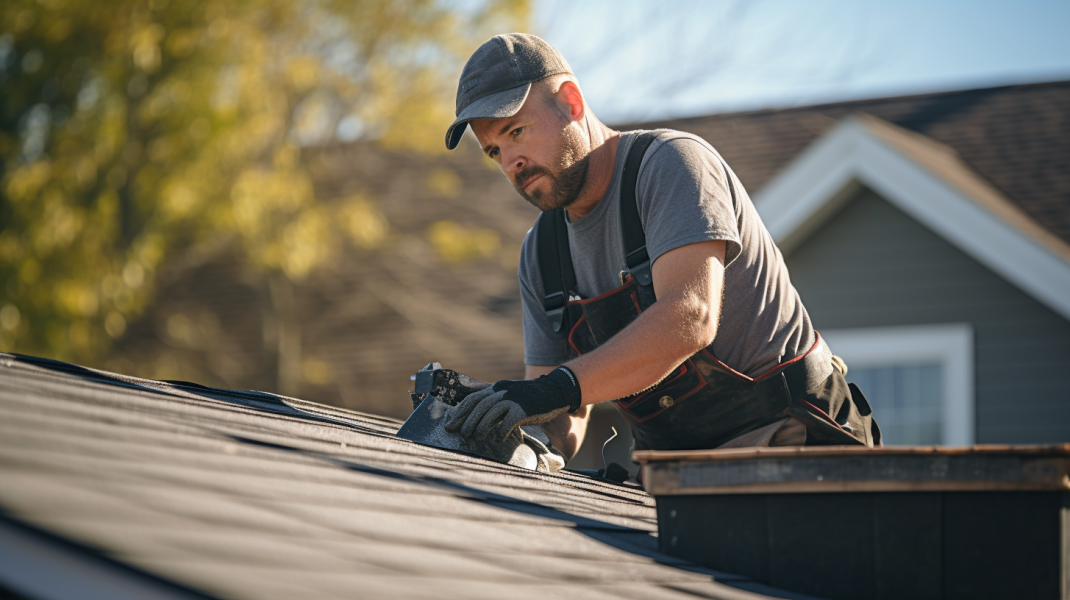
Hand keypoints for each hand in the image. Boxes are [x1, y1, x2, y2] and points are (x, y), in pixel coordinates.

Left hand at [444, 367, 581, 441]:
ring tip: (475, 437)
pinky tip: (498, 439)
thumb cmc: (531, 397)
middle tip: (461, 433)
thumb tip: (478, 418)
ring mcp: (513, 399)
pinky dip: (501, 431)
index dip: (460, 412)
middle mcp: (502, 391)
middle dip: (467, 421)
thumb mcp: (511, 394)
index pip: (473, 399)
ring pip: (491, 413)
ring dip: (481, 426)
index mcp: (497, 388)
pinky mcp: (524, 409)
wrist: (555, 391)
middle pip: (479, 406)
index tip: (451, 423)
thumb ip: (497, 403)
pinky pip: (508, 422)